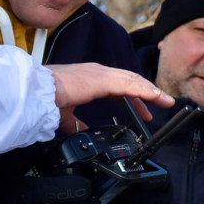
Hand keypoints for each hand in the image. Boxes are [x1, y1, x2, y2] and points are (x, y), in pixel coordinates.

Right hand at [50, 64, 173, 128]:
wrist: (37, 93)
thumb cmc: (47, 99)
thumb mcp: (65, 114)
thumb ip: (75, 122)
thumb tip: (81, 131)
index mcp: (90, 78)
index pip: (119, 85)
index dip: (134, 97)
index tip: (144, 110)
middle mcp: (97, 72)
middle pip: (130, 81)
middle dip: (147, 93)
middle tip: (161, 105)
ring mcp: (101, 73)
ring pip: (133, 80)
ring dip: (151, 91)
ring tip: (166, 101)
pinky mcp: (102, 79)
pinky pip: (130, 84)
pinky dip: (145, 91)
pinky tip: (155, 97)